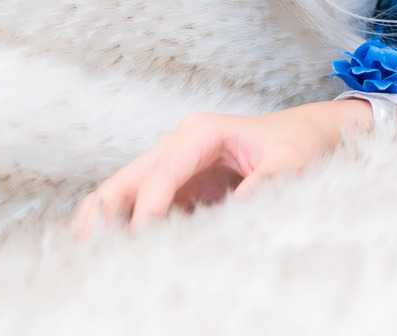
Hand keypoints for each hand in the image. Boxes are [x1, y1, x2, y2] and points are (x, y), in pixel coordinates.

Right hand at [69, 100, 367, 237]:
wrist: (311, 135)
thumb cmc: (299, 144)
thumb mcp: (290, 163)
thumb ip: (262, 187)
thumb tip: (235, 213)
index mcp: (200, 133)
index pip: (161, 174)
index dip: (148, 209)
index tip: (142, 242)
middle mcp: (178, 146)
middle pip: (124, 182)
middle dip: (100, 216)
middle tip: (84, 254)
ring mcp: (173, 167)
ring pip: (123, 198)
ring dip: (109, 229)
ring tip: (93, 263)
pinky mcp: (178, 189)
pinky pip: (143, 212)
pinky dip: (128, 234)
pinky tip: (120, 261)